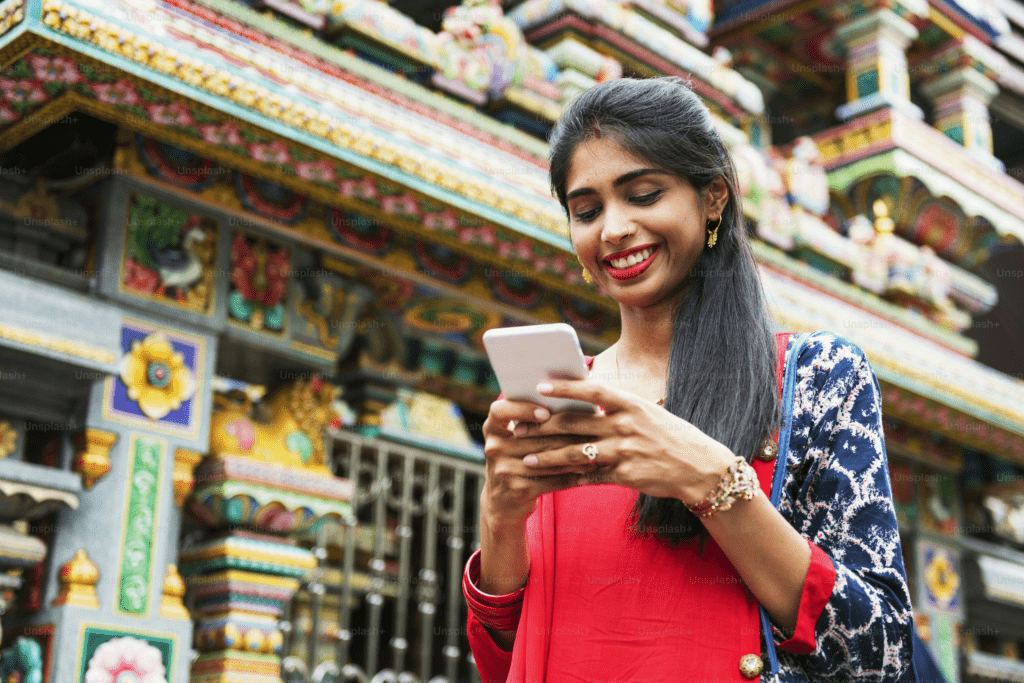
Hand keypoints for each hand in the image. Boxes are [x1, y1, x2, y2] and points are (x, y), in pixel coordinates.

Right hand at [481, 397, 594, 525]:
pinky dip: (572, 477)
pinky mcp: (517, 490)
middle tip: (592, 430)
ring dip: (575, 456)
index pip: (500, 411)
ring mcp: (503, 470)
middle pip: (534, 438)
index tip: (546, 412)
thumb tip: (572, 402)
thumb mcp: (514, 439)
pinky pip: (551, 481)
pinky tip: (587, 474)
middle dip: (567, 434)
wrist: (502, 502)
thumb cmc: (517, 460)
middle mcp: (494, 448)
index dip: (523, 410)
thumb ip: (531, 421)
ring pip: (547, 459)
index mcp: (492, 428)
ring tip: (595, 452)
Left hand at [512, 380, 733, 503]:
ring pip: (575, 454)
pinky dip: (568, 479)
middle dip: (542, 426)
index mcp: (631, 404)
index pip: (592, 390)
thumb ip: (616, 408)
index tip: (539, 385)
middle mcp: (626, 425)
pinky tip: (550, 480)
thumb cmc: (670, 436)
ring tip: (526, 459)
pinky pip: (589, 477)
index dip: (564, 387)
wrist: (700, 468)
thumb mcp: (647, 413)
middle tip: (519, 428)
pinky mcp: (625, 476)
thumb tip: (582, 400)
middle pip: (575, 423)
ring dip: (547, 457)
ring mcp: (625, 452)